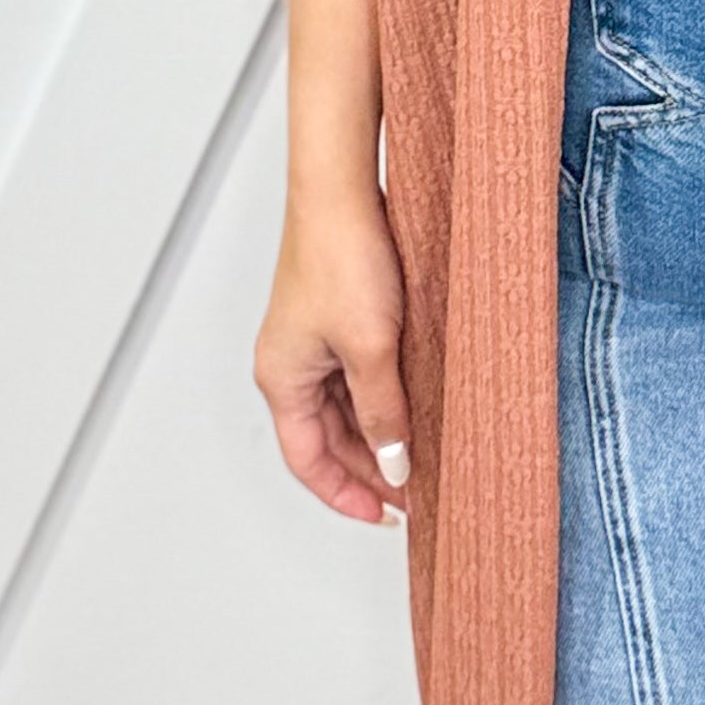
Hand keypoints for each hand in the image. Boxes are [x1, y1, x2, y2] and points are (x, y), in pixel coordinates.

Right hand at [254, 182, 409, 526]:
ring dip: (378, 432)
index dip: (347, 494)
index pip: (308, 461)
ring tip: (421, 450)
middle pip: (326, 438)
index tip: (387, 514)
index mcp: (282, 378)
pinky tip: (415, 402)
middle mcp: (290, 363)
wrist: (342, 189)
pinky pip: (355, 374)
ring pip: (344, 407)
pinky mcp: (334, 316)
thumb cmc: (341, 256)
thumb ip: (382, 413)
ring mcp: (311, 340)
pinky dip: (382, 397)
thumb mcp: (371, 349)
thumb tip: (394, 464)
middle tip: (416, 487)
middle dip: (369, 467)